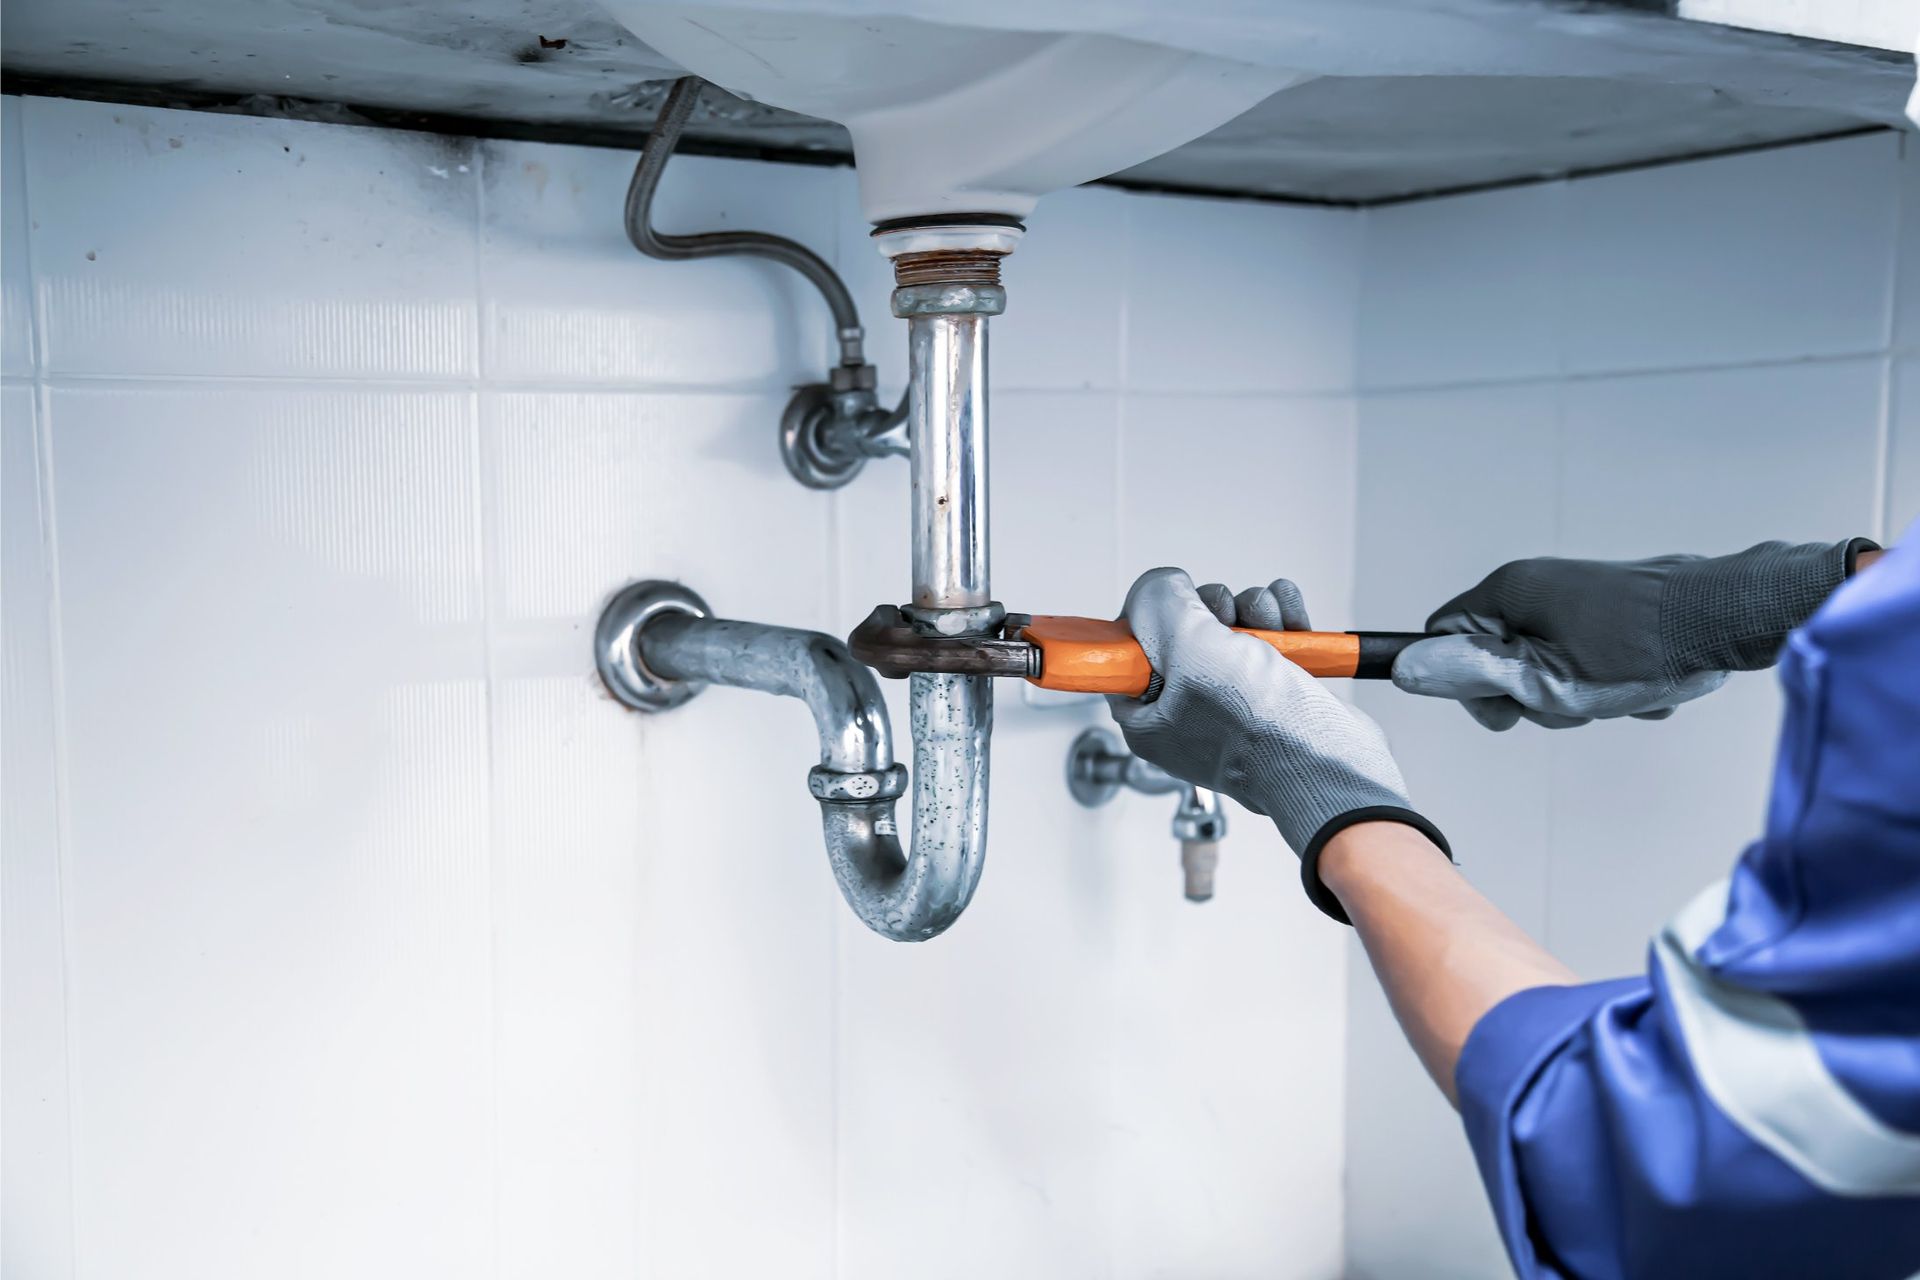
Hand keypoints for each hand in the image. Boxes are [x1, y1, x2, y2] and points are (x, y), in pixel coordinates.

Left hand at [1108, 568, 1448, 921]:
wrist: (1332, 763)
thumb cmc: (1259, 730)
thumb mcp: (1189, 652)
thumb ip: (1160, 605)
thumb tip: (1161, 584)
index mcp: (1148, 716)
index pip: (1129, 651)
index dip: (1153, 618)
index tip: (1177, 608)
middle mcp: (1186, 710)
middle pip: (1184, 629)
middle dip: (1215, 609)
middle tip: (1229, 623)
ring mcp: (1233, 701)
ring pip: (1232, 625)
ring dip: (1256, 611)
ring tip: (1273, 630)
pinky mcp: (1275, 690)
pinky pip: (1271, 635)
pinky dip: (1285, 620)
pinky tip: (1296, 626)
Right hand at [1390, 539, 1869, 730]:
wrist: (1727, 618)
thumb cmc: (1644, 646)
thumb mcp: (1544, 678)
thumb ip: (1471, 675)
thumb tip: (1407, 667)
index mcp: (1510, 591)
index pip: (1445, 638)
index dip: (1467, 684)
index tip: (1507, 707)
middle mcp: (1536, 585)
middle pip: (1496, 658)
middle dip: (1533, 695)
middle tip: (1574, 701)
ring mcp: (1574, 595)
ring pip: (1544, 665)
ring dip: (1576, 694)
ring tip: (1616, 692)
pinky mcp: (1608, 609)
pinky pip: (1585, 658)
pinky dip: (1608, 680)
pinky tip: (1639, 684)